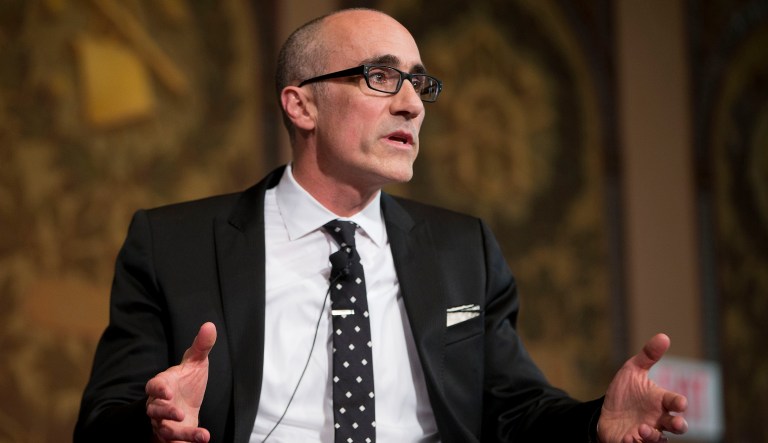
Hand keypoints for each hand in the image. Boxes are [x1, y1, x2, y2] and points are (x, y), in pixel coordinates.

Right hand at [145, 322, 216, 442]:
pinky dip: (189, 440)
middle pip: (154, 411)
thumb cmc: (187, 382)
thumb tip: (210, 325)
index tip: (166, 391)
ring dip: (179, 433)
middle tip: (178, 413)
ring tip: (199, 435)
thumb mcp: (196, 362)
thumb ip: (202, 346)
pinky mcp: (172, 436)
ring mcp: (164, 422)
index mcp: (162, 385)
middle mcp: (159, 405)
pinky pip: (176, 441)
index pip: (153, 386)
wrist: (187, 405)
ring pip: (164, 430)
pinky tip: (204, 438)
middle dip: (165, 413)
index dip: (157, 389)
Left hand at [598, 333, 688, 442]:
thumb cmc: (625, 392)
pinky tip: (629, 438)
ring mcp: (647, 432)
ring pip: (659, 439)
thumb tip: (664, 336)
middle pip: (677, 426)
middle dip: (679, 425)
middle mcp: (658, 419)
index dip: (679, 402)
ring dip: (653, 436)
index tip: (680, 403)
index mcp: (660, 401)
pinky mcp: (633, 441)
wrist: (606, 411)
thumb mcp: (632, 370)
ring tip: (642, 428)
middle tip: (676, 424)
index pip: (675, 402)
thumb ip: (648, 355)